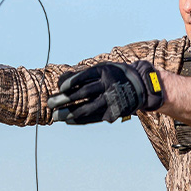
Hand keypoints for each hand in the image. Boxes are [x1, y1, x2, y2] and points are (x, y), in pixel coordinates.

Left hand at [46, 61, 164, 123]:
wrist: (140, 86)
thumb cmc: (114, 76)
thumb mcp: (103, 69)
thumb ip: (83, 75)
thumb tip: (61, 82)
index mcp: (105, 71)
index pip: (85, 76)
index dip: (71, 82)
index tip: (60, 88)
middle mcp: (109, 86)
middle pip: (84, 93)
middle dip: (65, 99)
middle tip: (50, 103)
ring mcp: (112, 100)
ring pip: (88, 108)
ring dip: (69, 113)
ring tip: (56, 116)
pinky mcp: (113, 113)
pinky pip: (94, 118)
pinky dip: (80, 120)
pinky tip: (68, 121)